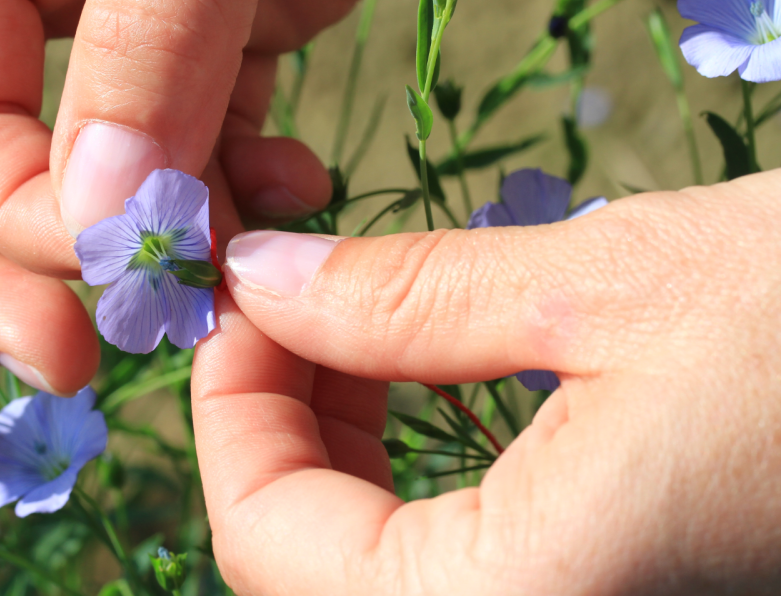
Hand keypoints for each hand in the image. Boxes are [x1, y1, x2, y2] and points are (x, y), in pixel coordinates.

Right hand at [0, 0, 451, 393]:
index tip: (119, 273)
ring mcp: (130, 10)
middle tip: (79, 369)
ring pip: (82, 169)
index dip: (8, 216)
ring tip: (230, 268)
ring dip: (143, 241)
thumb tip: (86, 217)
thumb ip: (147, 34)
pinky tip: (290, 191)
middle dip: (11, 270)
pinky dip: (226, 194)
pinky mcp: (226, 29)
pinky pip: (189, 145)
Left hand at [192, 171, 780, 593]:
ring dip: (339, 456)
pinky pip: (460, 573)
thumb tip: (261, 283)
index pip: (270, 548)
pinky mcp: (618, 594)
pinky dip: (413, 486)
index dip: (229, 415)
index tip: (237, 302)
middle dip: (279, 432)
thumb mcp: (609, 282)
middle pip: (310, 575)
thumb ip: (403, 298)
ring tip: (359, 334)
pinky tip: (432, 389)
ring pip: (378, 578)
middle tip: (296, 306)